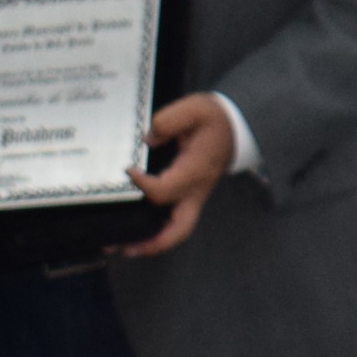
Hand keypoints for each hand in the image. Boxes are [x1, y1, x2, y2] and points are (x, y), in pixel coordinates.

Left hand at [121, 96, 237, 258]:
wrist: (237, 127)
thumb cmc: (214, 119)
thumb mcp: (196, 108)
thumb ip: (170, 120)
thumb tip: (147, 139)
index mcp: (195, 172)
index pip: (164, 190)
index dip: (142, 184)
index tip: (127, 169)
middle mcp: (195, 192)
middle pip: (178, 230)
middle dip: (151, 242)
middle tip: (121, 248)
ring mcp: (194, 198)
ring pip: (177, 232)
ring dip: (151, 244)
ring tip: (120, 248)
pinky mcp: (189, 197)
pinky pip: (174, 222)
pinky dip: (156, 232)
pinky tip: (135, 231)